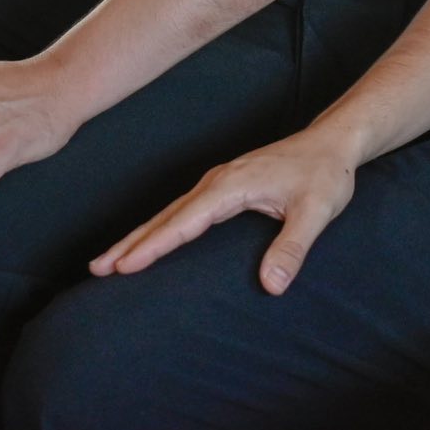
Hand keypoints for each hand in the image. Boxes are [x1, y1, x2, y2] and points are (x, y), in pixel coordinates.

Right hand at [92, 127, 362, 292]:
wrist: (332, 143)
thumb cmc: (325, 174)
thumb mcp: (317, 212)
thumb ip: (293, 247)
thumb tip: (271, 286)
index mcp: (231, 186)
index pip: (184, 221)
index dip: (153, 246)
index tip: (124, 267)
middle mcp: (217, 182)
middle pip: (164, 216)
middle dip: (130, 242)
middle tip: (96, 269)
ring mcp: (218, 182)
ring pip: (169, 212)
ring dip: (139, 235)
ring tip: (109, 261)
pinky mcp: (223, 187)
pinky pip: (182, 210)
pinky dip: (159, 227)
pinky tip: (150, 241)